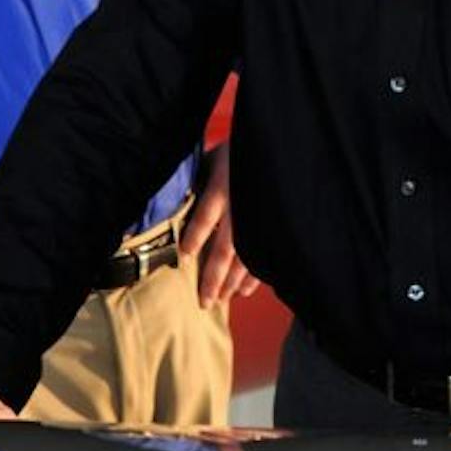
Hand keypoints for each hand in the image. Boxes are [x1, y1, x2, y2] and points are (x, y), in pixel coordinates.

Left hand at [179, 143, 257, 306]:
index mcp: (224, 187)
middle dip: (213, 278)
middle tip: (203, 303)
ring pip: (245, 259)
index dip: (195, 237)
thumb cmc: (240, 150)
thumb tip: (170, 195)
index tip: (184, 256)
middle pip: (225, 249)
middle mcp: (241, 208)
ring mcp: (259, 220)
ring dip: (232, 282)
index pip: (206, 217)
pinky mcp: (272, 227)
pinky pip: (263, 256)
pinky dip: (254, 276)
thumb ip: (197, 176)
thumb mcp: (213, 156)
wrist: (280, 147)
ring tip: (220, 300)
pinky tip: (245, 290)